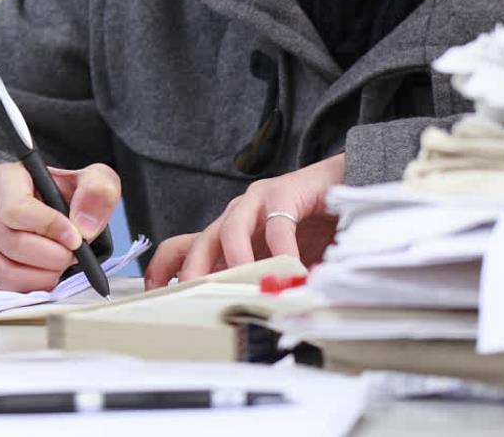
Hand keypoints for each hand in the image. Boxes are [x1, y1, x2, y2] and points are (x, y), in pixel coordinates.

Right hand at [0, 160, 120, 292]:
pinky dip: (29, 289)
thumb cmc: (55, 196)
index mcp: (1, 180)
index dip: (51, 228)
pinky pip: (0, 291)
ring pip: (7, 274)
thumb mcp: (85, 181)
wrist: (30, 210)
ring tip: (58, 265)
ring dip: (44, 278)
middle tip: (71, 256)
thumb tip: (85, 226)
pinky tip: (40, 273)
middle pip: (14, 246)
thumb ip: (97, 190)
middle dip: (53, 258)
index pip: (17, 210)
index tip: (75, 238)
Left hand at [143, 153, 345, 288]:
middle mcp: (236, 216)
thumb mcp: (281, 264)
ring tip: (242, 284)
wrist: (348, 184)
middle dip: (193, 270)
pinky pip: (276, 224)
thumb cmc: (314, 227)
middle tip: (193, 296)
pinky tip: (291, 270)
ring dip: (233, 259)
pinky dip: (283, 250)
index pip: (185, 247)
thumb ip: (264, 284)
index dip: (166, 268)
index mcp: (229, 235)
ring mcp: (257, 202)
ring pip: (230, 228)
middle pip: (201, 241)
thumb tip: (251, 319)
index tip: (155, 293)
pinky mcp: (284, 192)